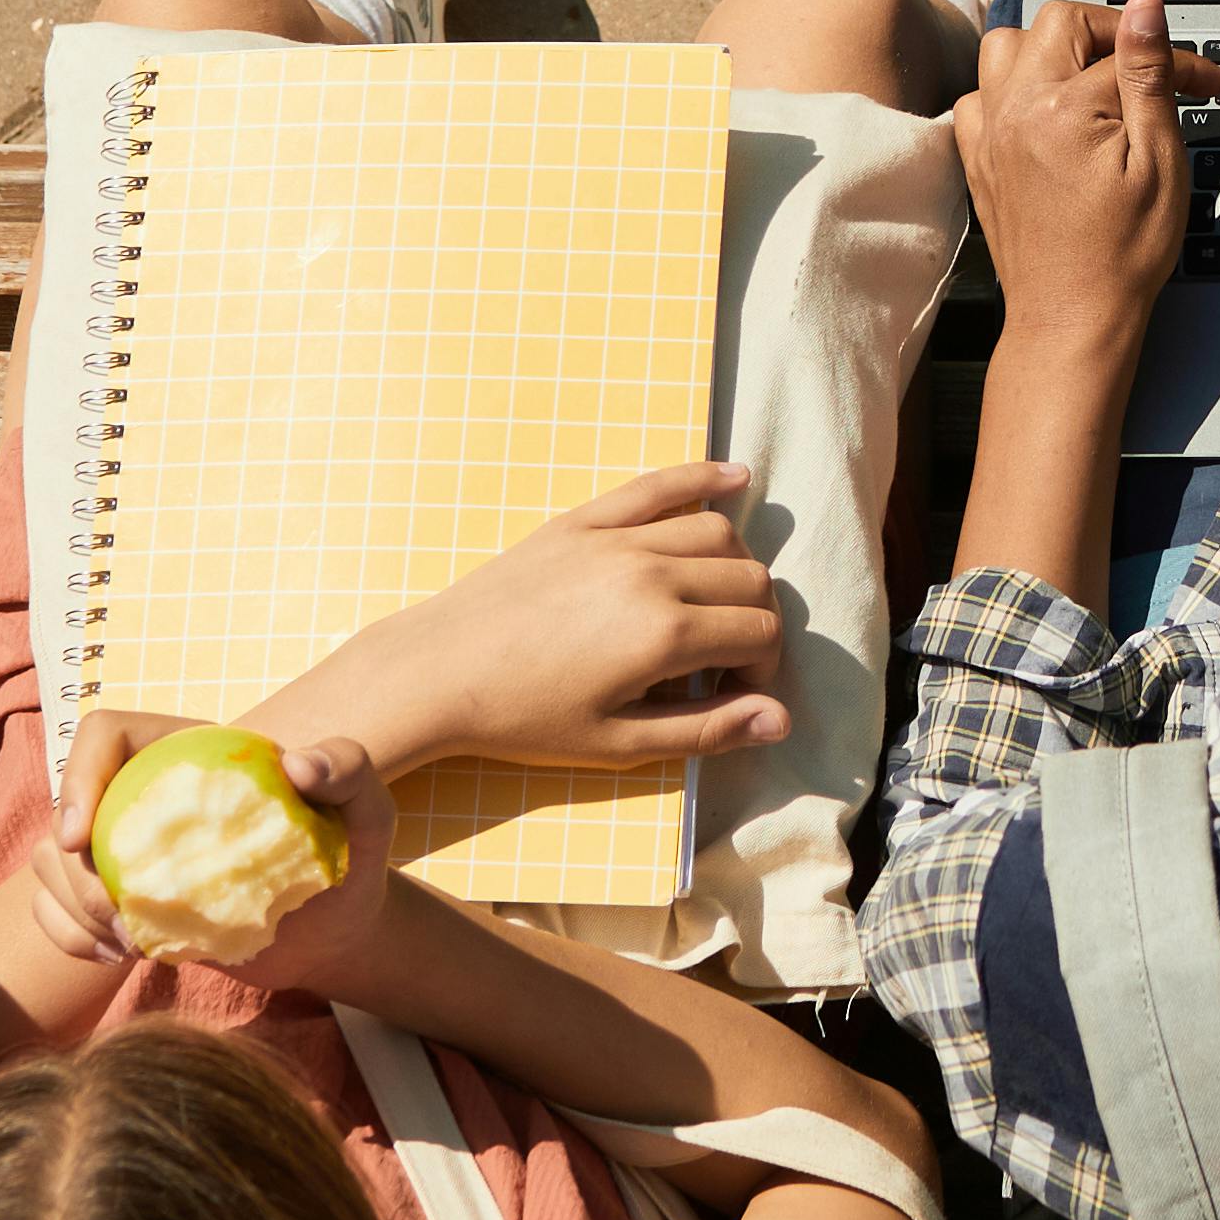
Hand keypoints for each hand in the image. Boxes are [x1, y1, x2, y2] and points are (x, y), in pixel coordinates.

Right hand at [29, 717, 414, 994]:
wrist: (332, 928)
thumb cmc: (349, 857)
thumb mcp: (368, 810)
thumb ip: (351, 768)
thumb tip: (297, 763)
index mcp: (185, 751)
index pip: (103, 735)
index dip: (77, 775)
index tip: (83, 837)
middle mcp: (141, 792)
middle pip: (65, 810)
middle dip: (74, 872)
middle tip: (126, 921)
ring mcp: (120, 847)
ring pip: (50, 865)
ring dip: (75, 910)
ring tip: (137, 943)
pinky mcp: (114, 897)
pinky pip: (55, 912)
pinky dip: (71, 938)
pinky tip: (121, 956)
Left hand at [279, 461, 789, 776]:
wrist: (437, 673)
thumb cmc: (524, 718)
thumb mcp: (618, 742)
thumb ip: (706, 729)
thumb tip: (782, 721)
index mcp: (663, 634)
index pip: (759, 632)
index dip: (763, 667)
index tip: (734, 692)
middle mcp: (650, 572)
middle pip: (749, 579)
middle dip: (755, 620)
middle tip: (724, 659)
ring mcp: (616, 538)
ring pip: (716, 532)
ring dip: (735, 566)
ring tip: (714, 606)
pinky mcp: (584, 520)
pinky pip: (658, 485)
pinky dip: (704, 477)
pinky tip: (736, 479)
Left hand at [961, 0, 1208, 352]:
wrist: (1072, 319)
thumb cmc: (1124, 253)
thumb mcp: (1159, 160)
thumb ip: (1148, 74)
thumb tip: (1145, 8)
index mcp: (1061, 107)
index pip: (1127, 53)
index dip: (1179, 62)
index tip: (1211, 83)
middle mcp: (1014, 110)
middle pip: (1059, 24)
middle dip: (1112, 34)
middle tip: (1153, 68)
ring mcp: (989, 133)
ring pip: (1007, 47)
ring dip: (1052, 48)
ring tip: (1095, 80)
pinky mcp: (979, 158)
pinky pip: (979, 94)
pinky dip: (1010, 88)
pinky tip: (1046, 111)